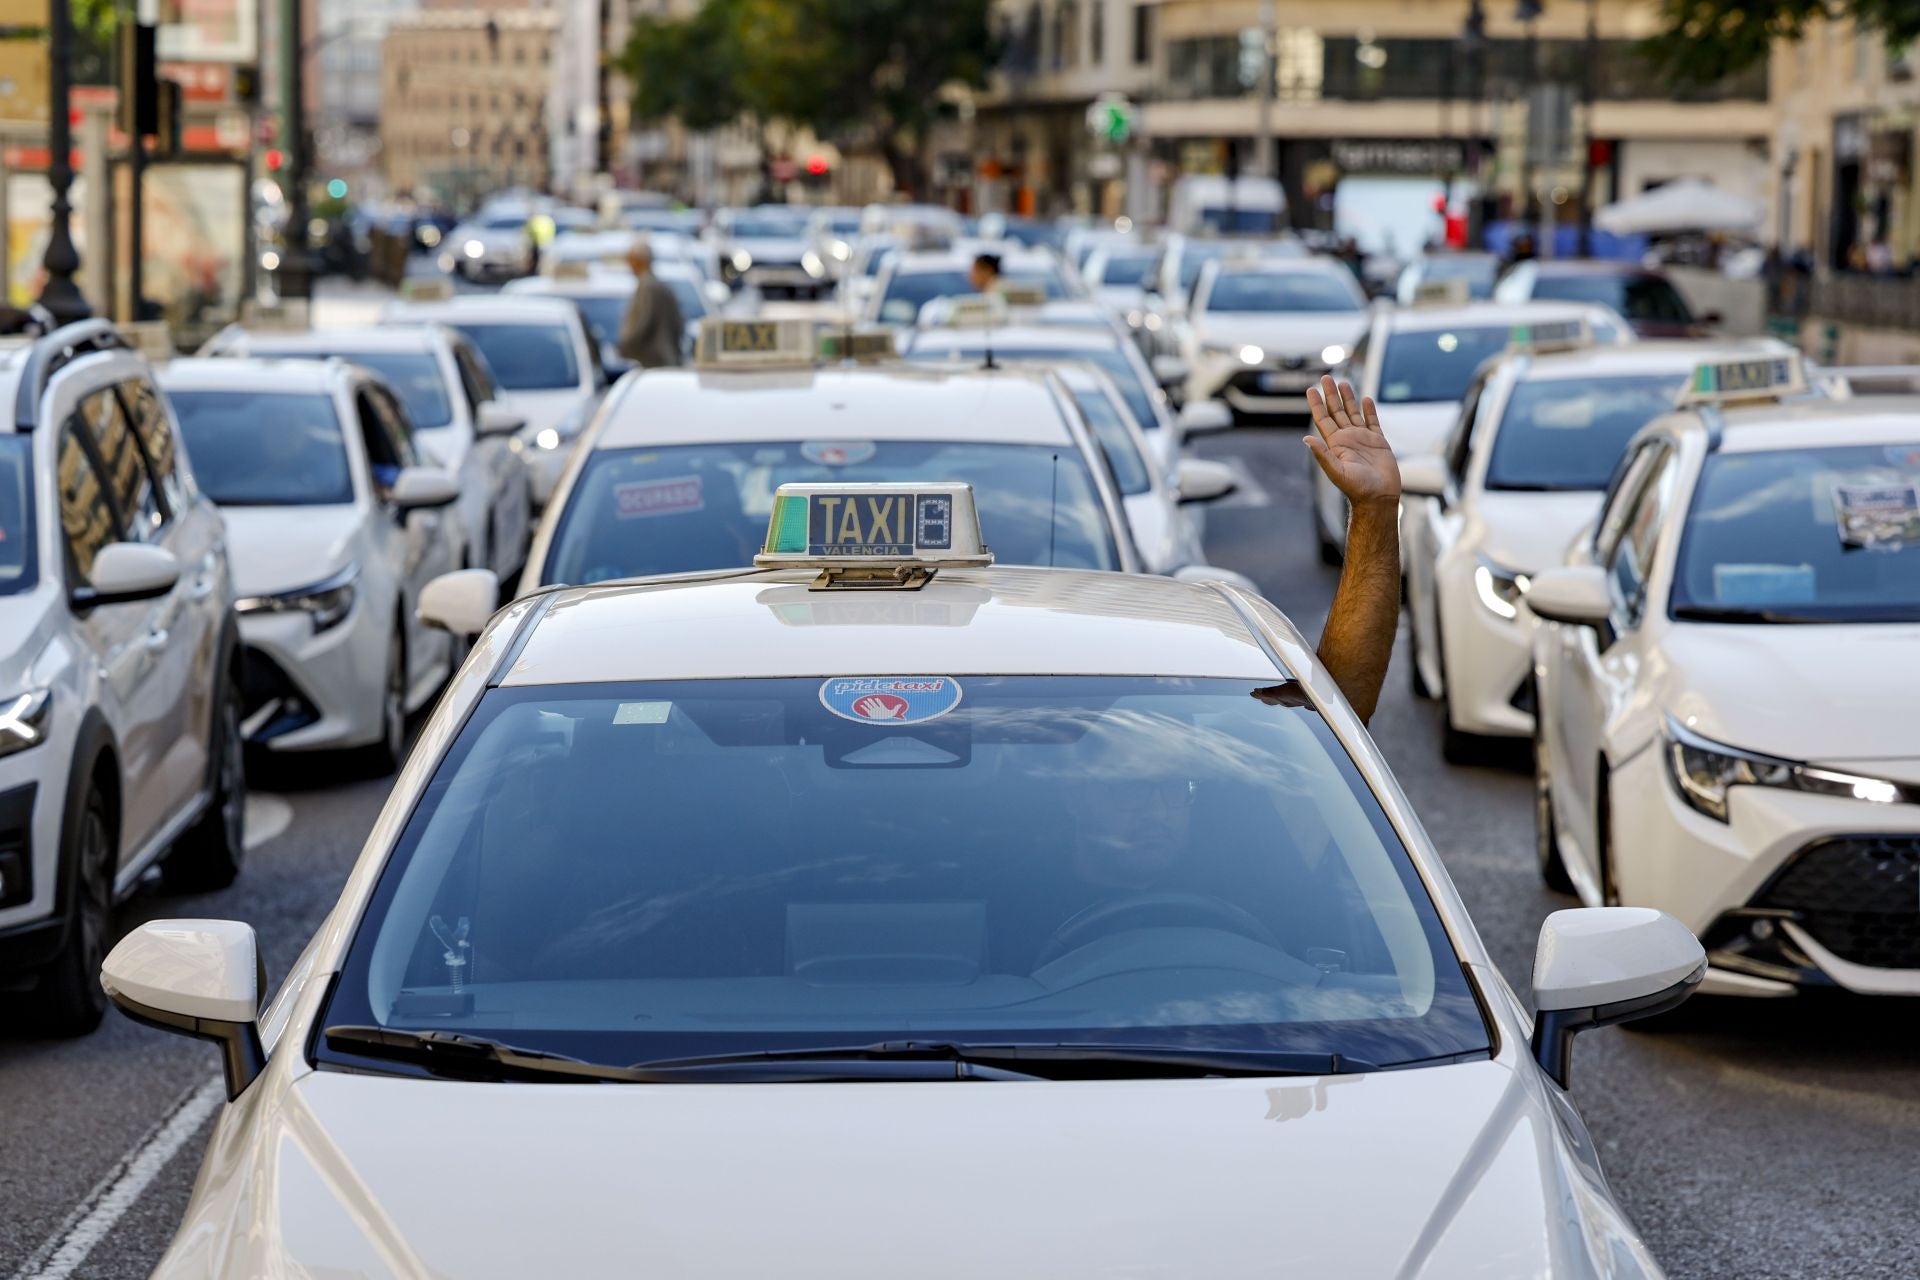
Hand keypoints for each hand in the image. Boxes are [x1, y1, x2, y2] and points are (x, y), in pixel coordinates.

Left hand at [1305, 376, 1399, 506]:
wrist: (1379, 497)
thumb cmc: (1357, 488)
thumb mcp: (1336, 471)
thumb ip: (1322, 455)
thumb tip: (1306, 439)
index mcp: (1335, 444)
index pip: (1323, 419)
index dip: (1317, 404)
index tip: (1311, 389)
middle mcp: (1347, 439)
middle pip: (1337, 411)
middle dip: (1331, 395)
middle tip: (1326, 377)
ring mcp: (1363, 439)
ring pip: (1353, 413)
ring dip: (1348, 398)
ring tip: (1343, 382)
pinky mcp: (1378, 442)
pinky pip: (1373, 422)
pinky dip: (1369, 410)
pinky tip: (1365, 399)